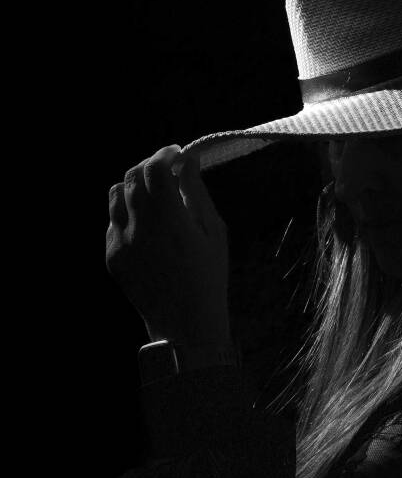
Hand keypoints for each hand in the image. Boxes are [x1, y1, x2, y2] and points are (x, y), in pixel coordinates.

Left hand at [106, 145, 230, 346]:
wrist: (185, 323)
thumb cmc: (209, 276)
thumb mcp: (214, 232)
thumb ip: (197, 193)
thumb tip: (189, 161)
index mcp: (170, 221)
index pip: (155, 169)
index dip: (165, 154)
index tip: (177, 153)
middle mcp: (139, 228)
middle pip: (132, 176)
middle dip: (150, 165)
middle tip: (168, 169)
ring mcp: (120, 242)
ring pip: (116, 194)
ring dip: (135, 185)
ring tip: (156, 195)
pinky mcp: (111, 255)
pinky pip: (113, 220)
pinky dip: (129, 211)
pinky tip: (150, 225)